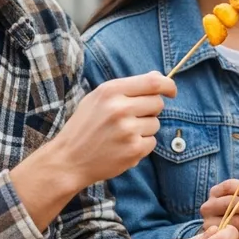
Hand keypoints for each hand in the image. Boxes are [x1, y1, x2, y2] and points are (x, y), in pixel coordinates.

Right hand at [55, 71, 175, 188]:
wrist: (67, 160)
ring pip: (156, 123)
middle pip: (158, 103)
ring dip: (145, 129)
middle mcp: (120, 108)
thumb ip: (128, 87)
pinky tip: (123, 147)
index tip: (172, 91)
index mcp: (111, 91)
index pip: (153, 82)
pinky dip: (142, 145)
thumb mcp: (98, 98)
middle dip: (151, 110)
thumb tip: (159, 77)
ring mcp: (127, 130)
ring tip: (122, 134)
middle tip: (132, 118)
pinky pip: (152, 142)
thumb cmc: (85, 126)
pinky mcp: (133, 150)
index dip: (168, 85)